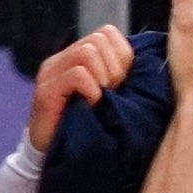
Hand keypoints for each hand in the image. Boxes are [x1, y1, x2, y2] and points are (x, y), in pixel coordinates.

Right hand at [27, 25, 132, 150]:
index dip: (122, 55)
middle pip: (99, 39)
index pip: (107, 33)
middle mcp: (62, 60)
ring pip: (88, 51)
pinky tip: (92, 106)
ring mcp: (52, 73)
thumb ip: (119, 81)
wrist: (53, 158)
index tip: (124, 84)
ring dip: (103, 77)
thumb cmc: (86, 131)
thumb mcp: (107, 100)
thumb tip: (146, 70)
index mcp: (78, 57)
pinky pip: (78, 75)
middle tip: (113, 94)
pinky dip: (92, 90)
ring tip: (102, 99)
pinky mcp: (46, 91)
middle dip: (115, 67)